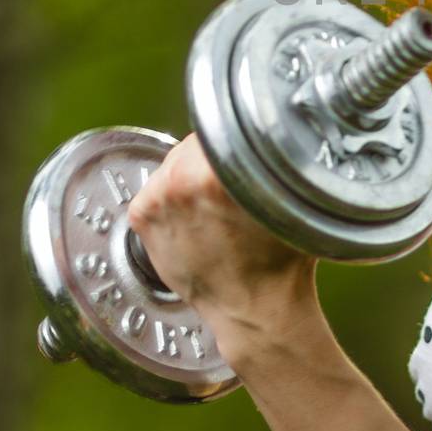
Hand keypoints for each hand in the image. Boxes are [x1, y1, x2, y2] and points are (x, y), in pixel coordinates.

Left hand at [126, 133, 321, 351]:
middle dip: (215, 153)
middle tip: (235, 176)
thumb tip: (270, 127)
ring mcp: (157, 200)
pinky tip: (195, 215)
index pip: (222, 122)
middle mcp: (179, 181)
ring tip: (217, 201)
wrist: (253, 308)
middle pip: (196, 141)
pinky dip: (173, 194)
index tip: (247, 143)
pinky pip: (158, 186)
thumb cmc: (278, 260)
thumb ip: (274, 157)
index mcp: (216, 172)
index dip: (238, 131)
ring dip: (193, 172)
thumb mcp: (289, 197)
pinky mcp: (142, 217)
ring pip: (176, 162)